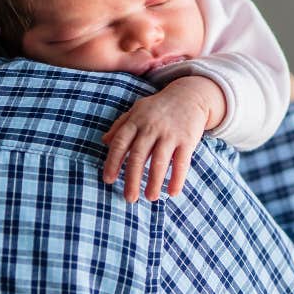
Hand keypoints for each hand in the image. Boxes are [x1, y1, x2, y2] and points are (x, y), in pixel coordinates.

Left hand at [101, 77, 224, 201]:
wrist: (189, 95)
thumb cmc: (158, 107)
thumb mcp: (137, 111)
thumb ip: (120, 125)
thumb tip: (104, 141)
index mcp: (136, 121)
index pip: (120, 143)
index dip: (113, 161)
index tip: (108, 179)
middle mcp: (151, 127)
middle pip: (138, 155)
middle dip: (132, 178)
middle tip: (129, 198)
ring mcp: (170, 134)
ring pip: (159, 161)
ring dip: (154, 181)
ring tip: (150, 198)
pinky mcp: (187, 140)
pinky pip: (181, 162)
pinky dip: (177, 178)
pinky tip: (172, 193)